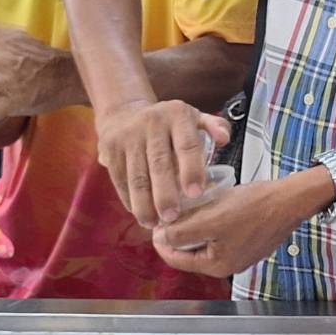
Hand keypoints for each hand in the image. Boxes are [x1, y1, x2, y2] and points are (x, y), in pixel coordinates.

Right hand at [95, 100, 230, 227]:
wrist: (124, 112)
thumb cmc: (167, 121)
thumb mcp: (194, 116)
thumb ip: (215, 126)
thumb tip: (225, 139)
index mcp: (176, 115)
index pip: (187, 145)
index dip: (192, 170)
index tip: (196, 194)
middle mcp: (151, 124)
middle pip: (159, 164)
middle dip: (165, 195)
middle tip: (173, 218)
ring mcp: (128, 138)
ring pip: (137, 176)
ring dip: (145, 204)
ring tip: (154, 223)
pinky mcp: (110, 151)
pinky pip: (121, 180)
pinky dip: (130, 200)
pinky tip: (140, 213)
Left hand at [150, 166, 333, 276]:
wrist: (290, 199)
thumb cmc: (255, 209)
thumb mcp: (211, 219)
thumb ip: (182, 232)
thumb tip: (162, 237)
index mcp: (217, 266)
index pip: (176, 258)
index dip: (162, 239)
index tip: (157, 222)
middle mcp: (228, 264)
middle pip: (191, 249)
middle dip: (182, 229)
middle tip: (177, 209)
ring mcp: (240, 253)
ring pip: (206, 239)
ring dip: (198, 222)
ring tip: (196, 203)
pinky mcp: (249, 239)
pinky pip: (222, 232)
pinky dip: (214, 219)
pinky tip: (216, 203)